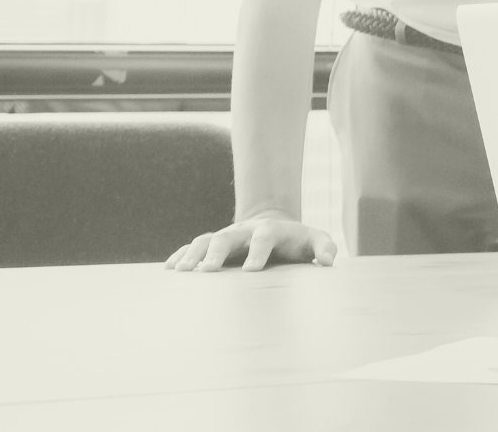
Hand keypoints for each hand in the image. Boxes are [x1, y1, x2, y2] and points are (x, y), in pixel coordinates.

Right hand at [166, 211, 335, 271]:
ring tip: (181, 271)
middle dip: (216, 253)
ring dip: (192, 254)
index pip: (263, 239)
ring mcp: (225, 237)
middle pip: (226, 238)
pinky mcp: (212, 246)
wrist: (274, 226)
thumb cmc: (297, 240)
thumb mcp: (315, 240)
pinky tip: (169, 269)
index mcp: (269, 230)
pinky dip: (180, 255)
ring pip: (204, 241)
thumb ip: (325, 246)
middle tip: (208, 271)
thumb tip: (328, 260)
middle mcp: (243, 232)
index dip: (257, 253)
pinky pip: (192, 247)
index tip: (251, 271)